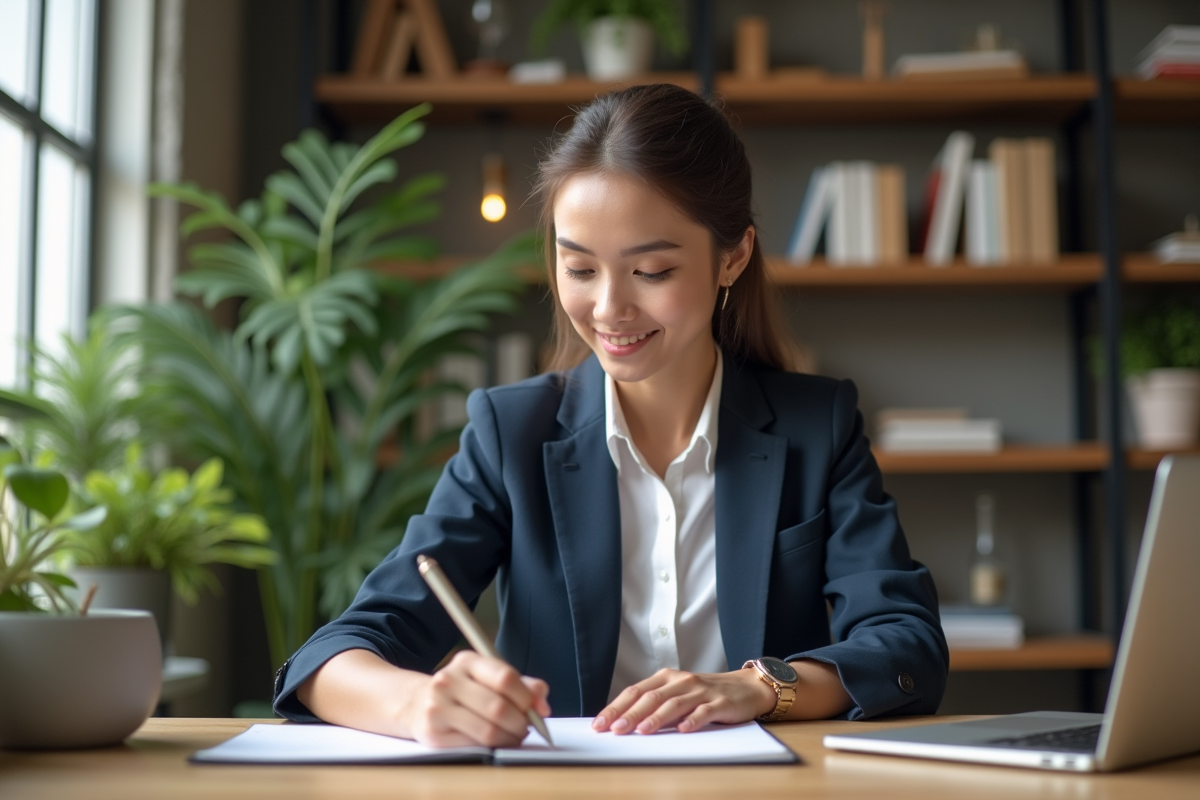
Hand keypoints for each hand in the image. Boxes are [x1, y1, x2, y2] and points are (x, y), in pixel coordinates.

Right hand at [405, 650, 550, 747]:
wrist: (417, 703)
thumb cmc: (462, 691)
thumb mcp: (488, 677)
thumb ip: (520, 684)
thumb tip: (542, 701)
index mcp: (467, 661)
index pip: (504, 677)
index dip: (527, 697)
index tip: (538, 709)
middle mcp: (448, 680)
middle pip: (498, 706)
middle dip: (521, 722)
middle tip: (527, 728)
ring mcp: (438, 706)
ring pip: (488, 729)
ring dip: (509, 738)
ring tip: (514, 736)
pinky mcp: (433, 732)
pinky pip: (473, 745)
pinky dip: (492, 746)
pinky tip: (495, 741)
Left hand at [591, 667, 776, 735]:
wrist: (745, 688)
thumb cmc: (705, 695)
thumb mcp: (677, 696)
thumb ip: (654, 707)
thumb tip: (623, 724)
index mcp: (666, 678)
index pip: (635, 692)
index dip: (616, 707)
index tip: (599, 724)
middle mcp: (681, 681)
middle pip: (651, 697)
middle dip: (630, 714)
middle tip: (614, 730)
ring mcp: (701, 691)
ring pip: (674, 704)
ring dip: (656, 718)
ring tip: (641, 731)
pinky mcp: (720, 703)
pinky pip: (704, 712)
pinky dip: (692, 720)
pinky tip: (682, 730)